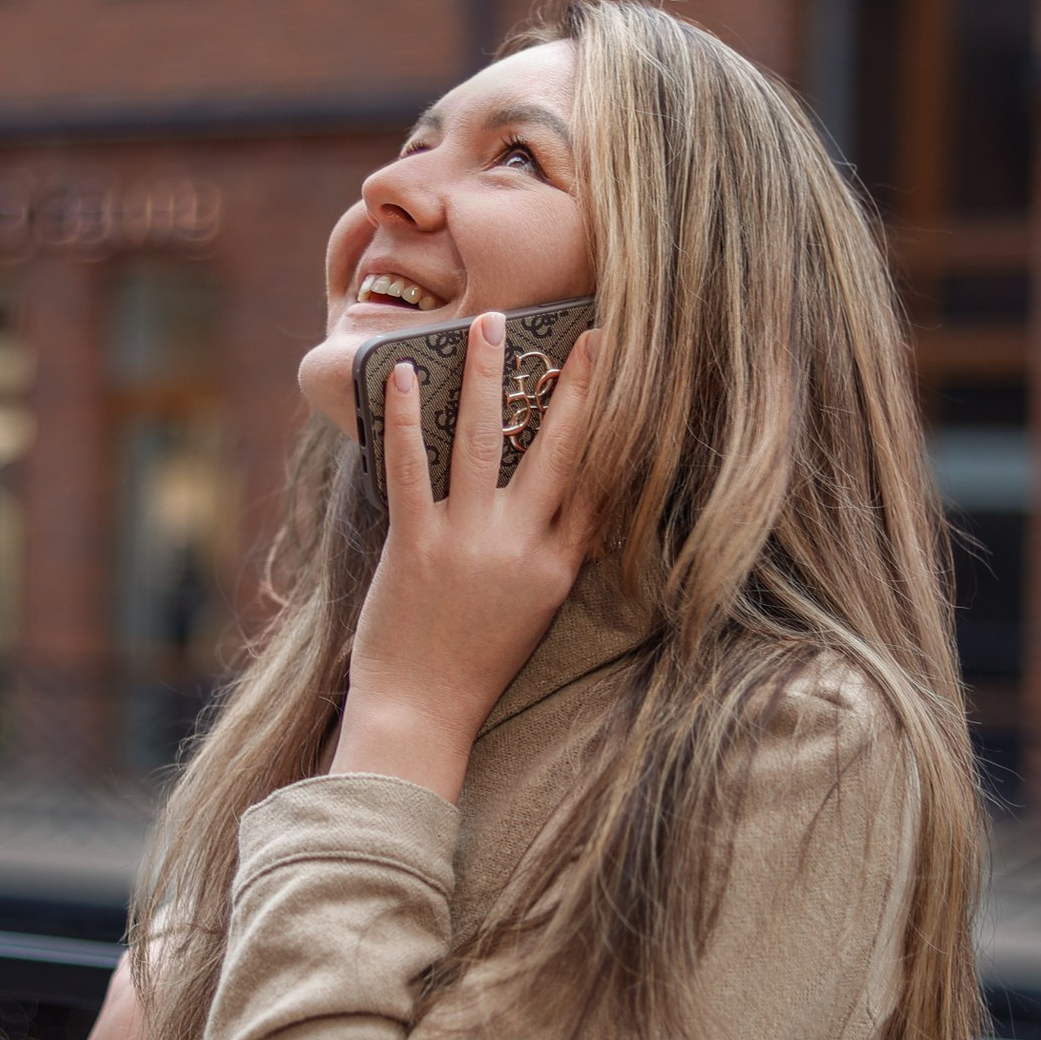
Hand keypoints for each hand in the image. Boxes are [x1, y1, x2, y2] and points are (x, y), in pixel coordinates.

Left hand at [332, 312, 597, 802]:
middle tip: (590, 334)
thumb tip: (573, 508)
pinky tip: (409, 374)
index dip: (617, 426)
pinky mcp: (415, 547)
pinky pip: (413, 467)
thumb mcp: (533, 614)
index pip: (600, 483)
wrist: (421, 716)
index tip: (631, 380)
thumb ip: (552, 559)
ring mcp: (470, 545)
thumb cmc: (471, 667)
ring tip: (488, 323)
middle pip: (561, 450)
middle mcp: (523, 549)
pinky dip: (410, 418)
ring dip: (488, 376)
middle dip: (577, 386)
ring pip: (486, 442)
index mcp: (559, 567)